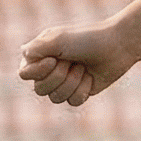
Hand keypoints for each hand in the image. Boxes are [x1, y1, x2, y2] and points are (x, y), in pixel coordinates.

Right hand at [19, 21, 135, 106]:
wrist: (117, 45)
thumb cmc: (86, 39)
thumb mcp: (58, 39)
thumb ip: (36, 48)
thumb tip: (24, 54)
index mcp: (39, 56)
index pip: (24, 74)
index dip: (38, 72)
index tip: (54, 60)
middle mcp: (48, 71)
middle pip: (40, 90)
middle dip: (59, 77)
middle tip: (73, 61)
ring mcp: (63, 83)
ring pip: (56, 98)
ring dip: (72, 82)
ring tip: (82, 68)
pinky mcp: (79, 92)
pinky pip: (73, 102)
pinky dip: (83, 89)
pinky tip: (90, 77)